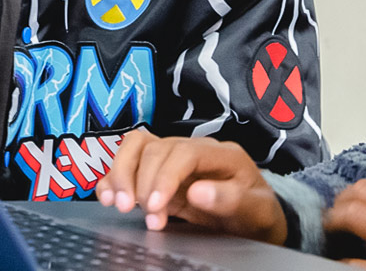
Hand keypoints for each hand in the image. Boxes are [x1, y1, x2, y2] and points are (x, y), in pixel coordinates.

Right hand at [95, 129, 288, 244]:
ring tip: (120, 204)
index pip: (185, 153)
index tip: (155, 206)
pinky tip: (109, 197)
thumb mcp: (255, 210)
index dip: (165, 177)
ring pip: (137, 147)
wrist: (254, 218)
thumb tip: (198, 192)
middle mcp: (194, 149)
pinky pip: (129, 161)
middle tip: (144, 215)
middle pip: (156, 149)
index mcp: (223, 154)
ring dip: (122, 175)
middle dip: (142, 182)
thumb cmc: (256, 212)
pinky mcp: (158, 171)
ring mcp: (174, 157)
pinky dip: (114, 178)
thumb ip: (230, 199)